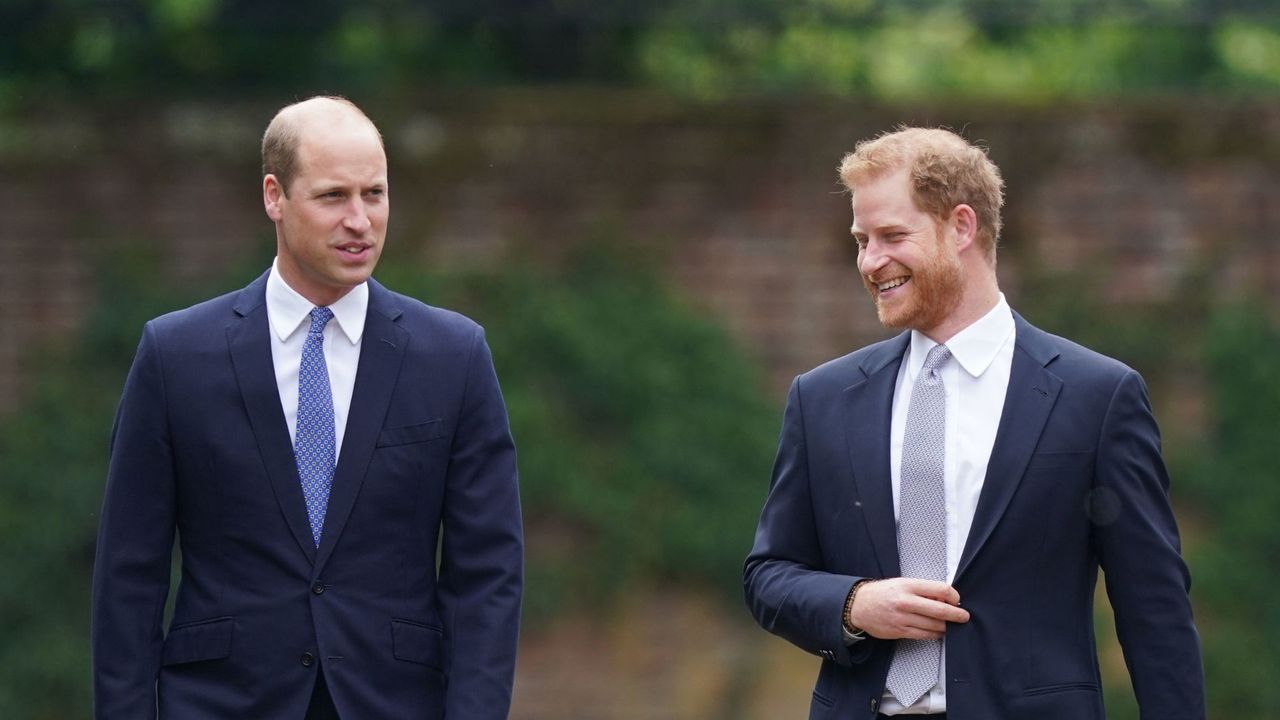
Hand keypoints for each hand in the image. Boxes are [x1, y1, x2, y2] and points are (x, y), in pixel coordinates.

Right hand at [848, 578, 969, 639]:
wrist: (858, 606)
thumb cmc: (882, 593)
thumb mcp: (902, 583)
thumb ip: (922, 590)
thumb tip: (944, 598)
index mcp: (908, 585)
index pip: (940, 589)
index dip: (953, 596)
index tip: (956, 599)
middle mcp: (906, 601)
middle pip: (940, 609)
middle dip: (956, 614)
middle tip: (964, 616)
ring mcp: (903, 618)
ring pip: (934, 625)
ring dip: (946, 626)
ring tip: (949, 624)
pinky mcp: (900, 631)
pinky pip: (924, 635)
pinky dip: (935, 634)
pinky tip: (937, 631)